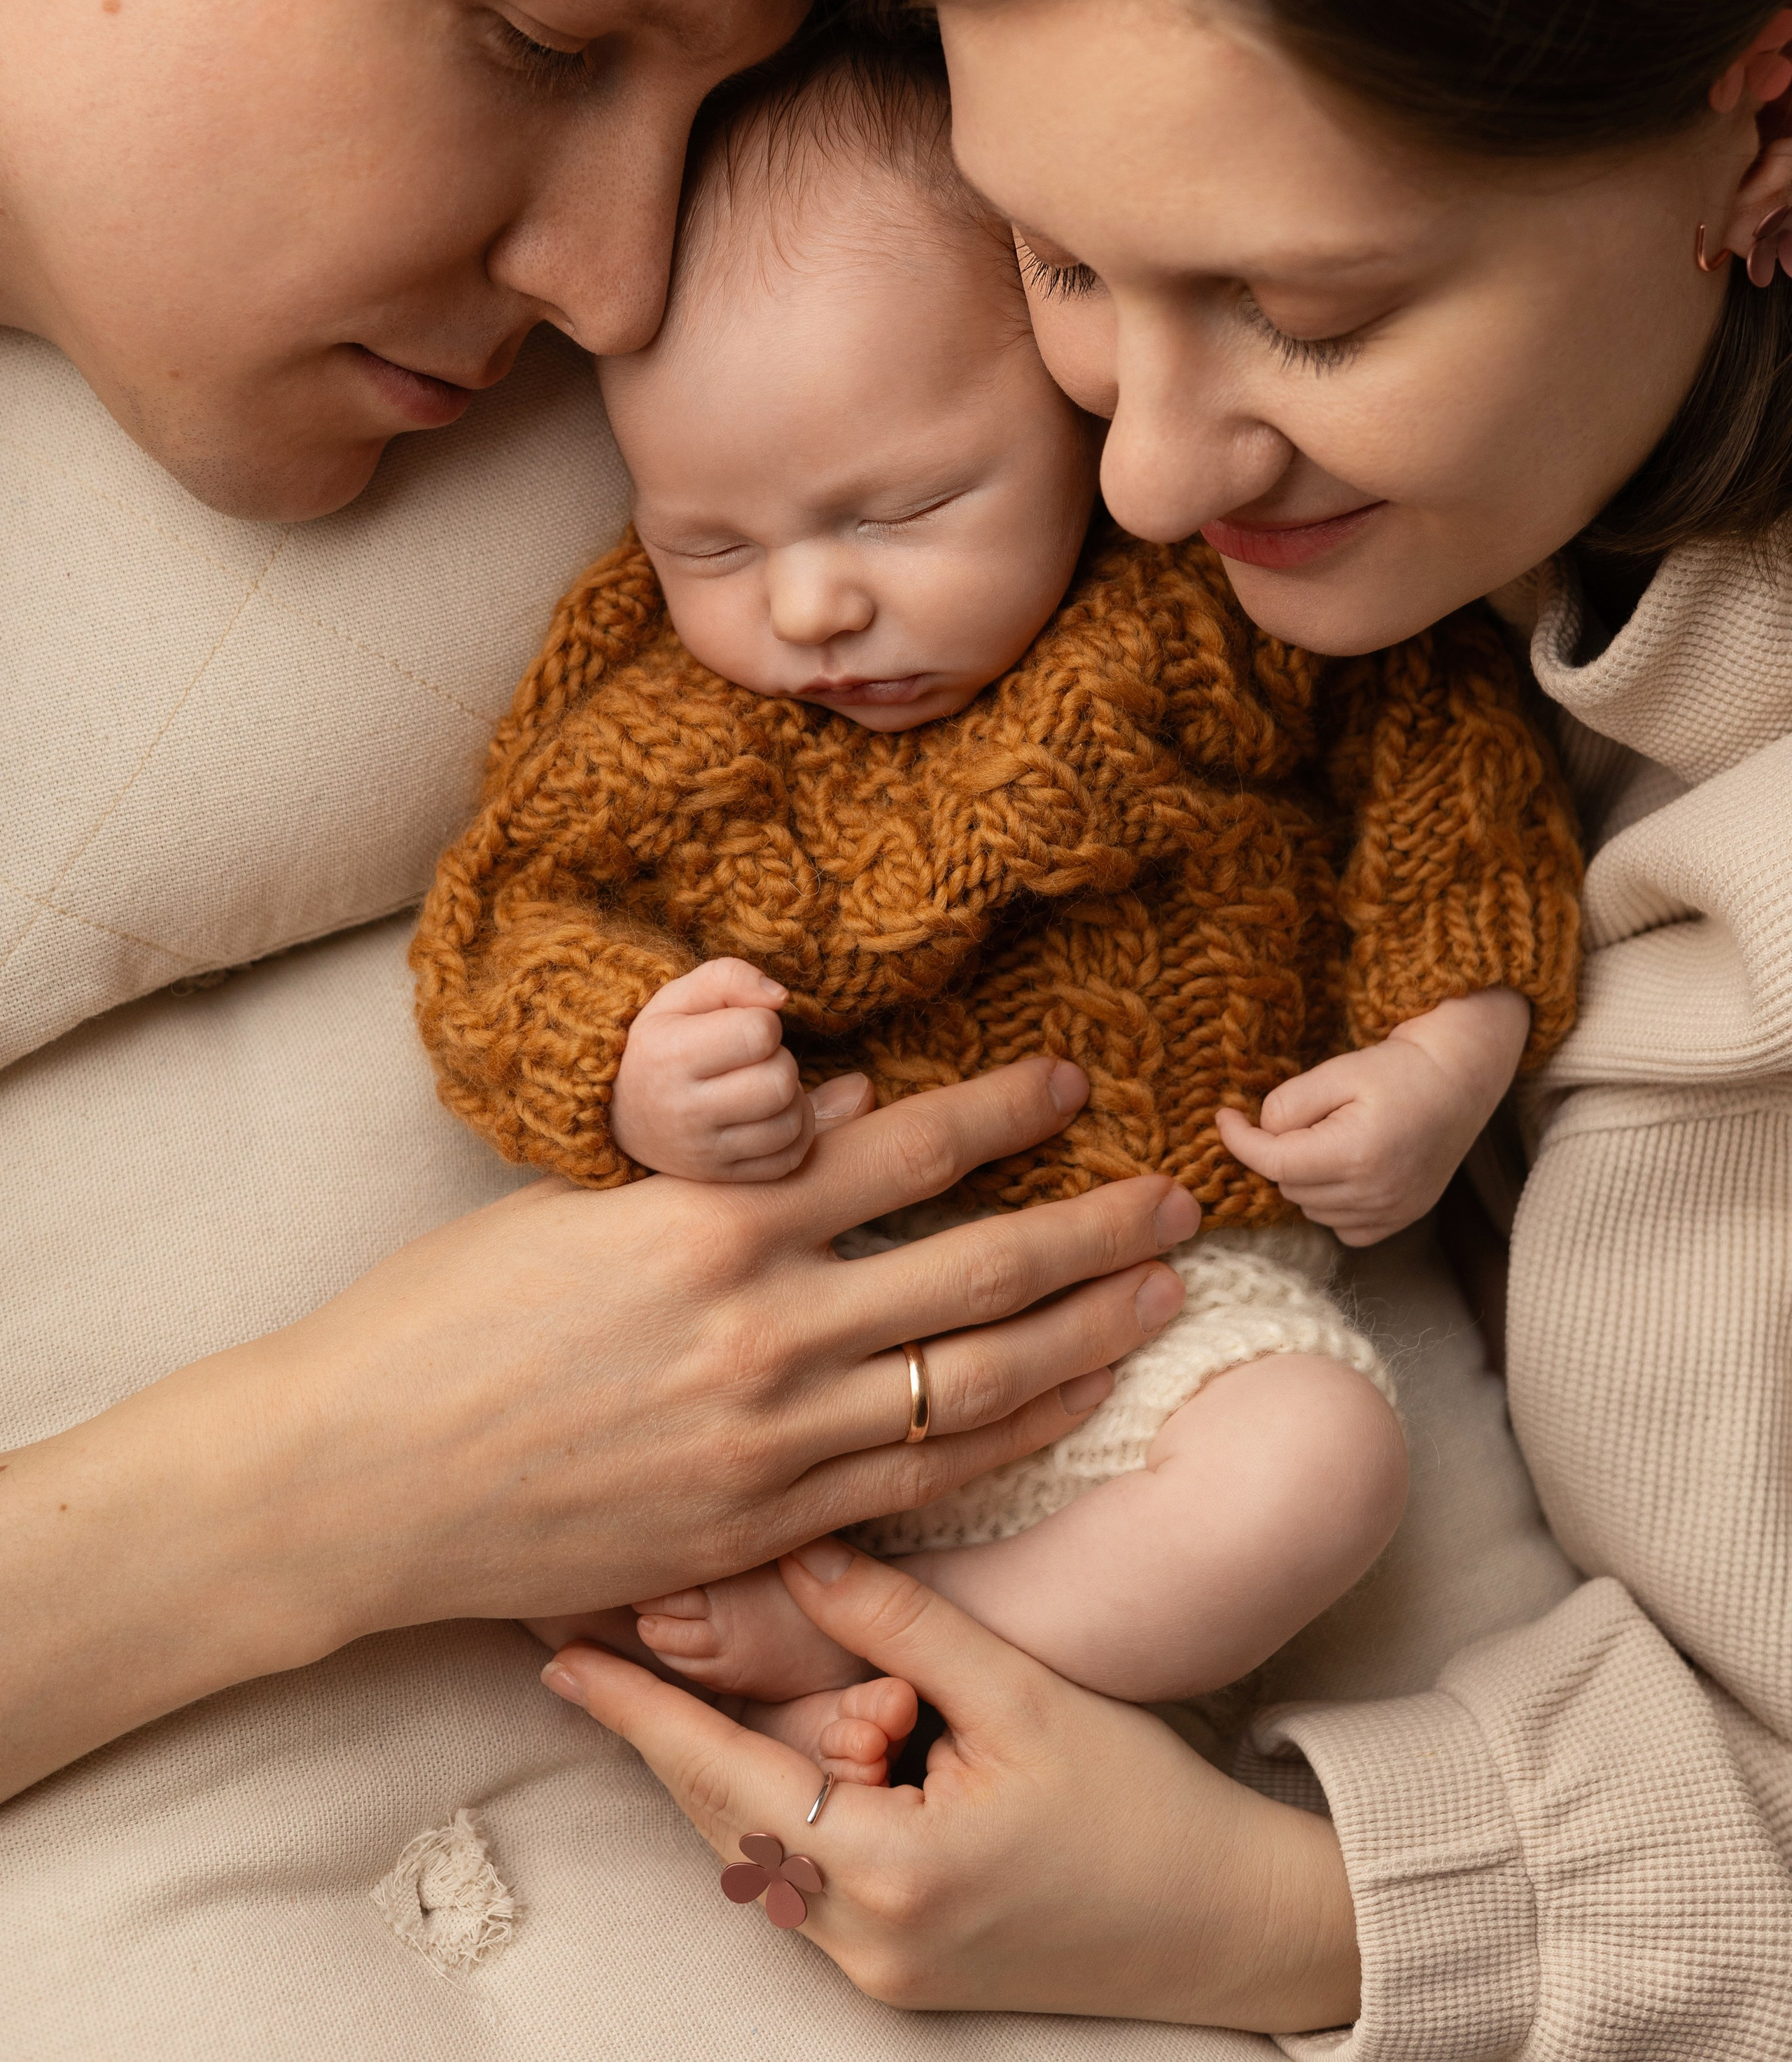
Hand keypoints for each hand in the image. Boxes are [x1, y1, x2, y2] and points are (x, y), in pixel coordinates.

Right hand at [1, 1057, 1199, 1801]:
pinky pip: (917, 1483)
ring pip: (970, 1384)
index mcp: (708, 1228)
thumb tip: (842, 1112)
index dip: (999, 1114)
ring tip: (1161, 1297)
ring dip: (1081, 1337)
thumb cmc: (439, 1324)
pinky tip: (1069, 1402)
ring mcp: (766, 1443)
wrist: (355, 1481)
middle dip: (1089, 1231)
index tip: (1070, 1088)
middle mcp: (758, 1333)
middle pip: (971, 1272)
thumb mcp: (572, 1210)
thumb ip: (715, 1171)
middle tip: (1177, 1199)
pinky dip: (1007, 1438)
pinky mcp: (756, 1530)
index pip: (896, 1152)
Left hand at [540, 1540, 1359, 2032]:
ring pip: (753, 1847)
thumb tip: (796, 1547)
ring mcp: (877, 1967)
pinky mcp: (898, 1967)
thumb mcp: (1022, 1691)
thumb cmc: (1142, 1805)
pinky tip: (744, 1737)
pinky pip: (799, 1872)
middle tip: (571, 1643)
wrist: (1231, 1925)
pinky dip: (764, 1797)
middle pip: (720, 1817)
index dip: (637, 1706)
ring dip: (706, 1760)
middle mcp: (863, 1938)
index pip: (724, 1775)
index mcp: (888, 1871)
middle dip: (651, 1726)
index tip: (558, 1652)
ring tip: (638, 1672)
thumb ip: (900, 1621)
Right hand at [612, 957, 819, 1178]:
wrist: (618, 1112)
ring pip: (789, 1124)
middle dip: (781, 1061)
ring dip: (791, 1098)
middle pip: (778, 1083)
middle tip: (758, 1059)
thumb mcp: (677, 997)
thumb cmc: (658, 1043)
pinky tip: (774, 1114)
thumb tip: (781, 998)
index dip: (765, 1022)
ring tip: (765, 1085)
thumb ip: (729, 978)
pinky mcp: (720, 1177)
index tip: (745, 1027)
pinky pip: (787, 1160)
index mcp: (670, 1054)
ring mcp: (703, 1151)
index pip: (758, 1033)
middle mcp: (684, 1110)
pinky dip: (796, 1134)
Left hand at [1216, 986, 1530, 1246]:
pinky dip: (1331, 1202)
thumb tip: (1260, 1133)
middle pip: (1290, 1185)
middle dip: (1280, 1151)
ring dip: (1304, 1177)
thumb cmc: (1399, 1069)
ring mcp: (1392, 1213)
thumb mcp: (1336, 1071)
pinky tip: (1346, 1169)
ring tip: (1330, 1135)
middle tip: (1302, 1115)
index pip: (1273, 1162)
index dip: (1239, 1140)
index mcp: (1355, 1155)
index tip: (1224, 1116)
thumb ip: (1288, 1104)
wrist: (1458, 1081)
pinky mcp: (1402, 1219)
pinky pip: (1342, 1227)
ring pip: (1311, 1208)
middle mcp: (1375, 1194)